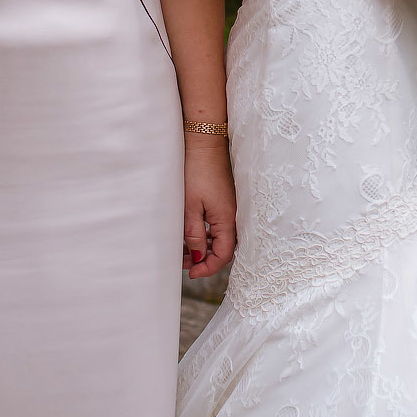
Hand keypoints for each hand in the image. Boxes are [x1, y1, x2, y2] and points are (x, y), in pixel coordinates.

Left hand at [183, 135, 236, 278]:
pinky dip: (206, 234)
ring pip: (221, 238)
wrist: (205, 144)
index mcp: (226, 219)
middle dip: (205, 259)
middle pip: (224, 248)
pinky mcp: (226, 201)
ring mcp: (231, 208)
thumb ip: (194, 234)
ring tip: (183, 250)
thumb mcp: (189, 207)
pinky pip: (219, 226)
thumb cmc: (196, 172)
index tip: (191, 273)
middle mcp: (233, 216)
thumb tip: (198, 257)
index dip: (208, 268)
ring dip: (204, 247)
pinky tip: (192, 233)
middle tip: (184, 263)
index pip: (224, 254)